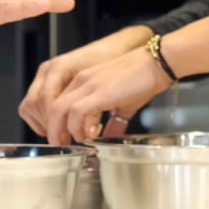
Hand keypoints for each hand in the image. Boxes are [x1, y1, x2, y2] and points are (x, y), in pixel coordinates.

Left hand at [24, 46, 171, 144]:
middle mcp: (81, 81)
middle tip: (62, 145)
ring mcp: (88, 85)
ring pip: (58, 110)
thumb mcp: (124, 103)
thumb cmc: (143, 79)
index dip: (56, 123)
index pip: (57, 103)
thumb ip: (114, 121)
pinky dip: (77, 127)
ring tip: (73, 143)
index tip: (64, 137)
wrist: (157, 63)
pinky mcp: (99, 92)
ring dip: (61, 131)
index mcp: (83, 81)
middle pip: (51, 108)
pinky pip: (76, 113)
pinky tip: (88, 136)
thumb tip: (109, 136)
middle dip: (53, 131)